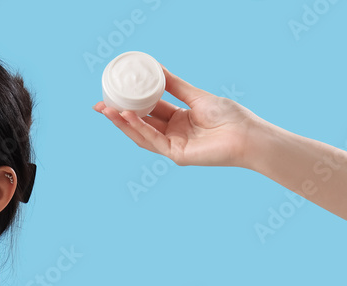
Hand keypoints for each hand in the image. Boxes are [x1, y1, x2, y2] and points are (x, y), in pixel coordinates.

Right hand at [94, 67, 265, 167]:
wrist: (246, 134)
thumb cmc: (229, 116)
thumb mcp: (197, 95)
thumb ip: (176, 85)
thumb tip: (158, 69)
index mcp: (178, 120)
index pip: (148, 110)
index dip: (130, 103)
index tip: (113, 93)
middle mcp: (172, 134)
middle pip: (140, 124)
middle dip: (118, 116)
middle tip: (99, 104)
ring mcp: (173, 146)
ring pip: (141, 135)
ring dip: (123, 123)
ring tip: (107, 109)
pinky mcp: (176, 155)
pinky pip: (153, 141)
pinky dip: (140, 129)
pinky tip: (128, 117)